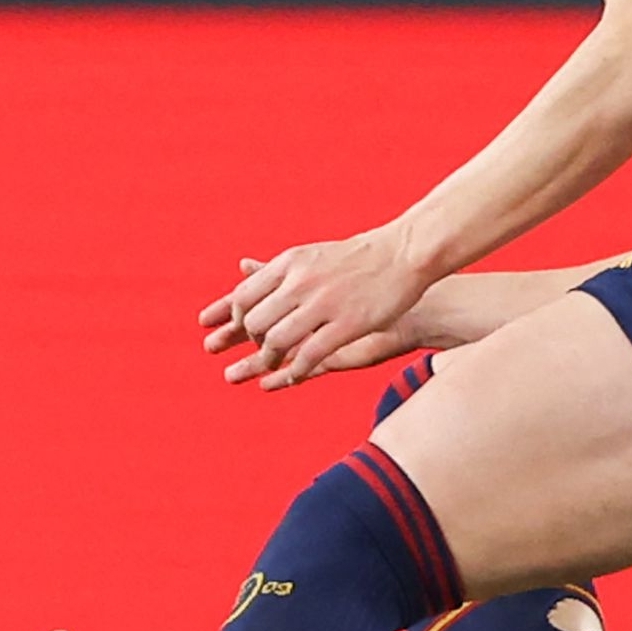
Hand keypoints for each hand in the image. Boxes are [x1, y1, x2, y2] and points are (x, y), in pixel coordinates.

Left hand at [201, 228, 432, 390]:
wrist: (403, 253)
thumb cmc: (355, 258)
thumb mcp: (309, 255)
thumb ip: (275, 267)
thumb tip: (241, 266)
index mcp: (289, 264)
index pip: (243, 296)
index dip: (232, 320)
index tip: (228, 333)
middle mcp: (301, 282)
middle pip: (255, 322)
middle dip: (250, 344)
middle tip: (258, 352)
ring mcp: (324, 303)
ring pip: (277, 341)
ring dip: (269, 360)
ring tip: (273, 366)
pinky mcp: (348, 324)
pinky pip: (311, 355)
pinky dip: (296, 371)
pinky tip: (294, 376)